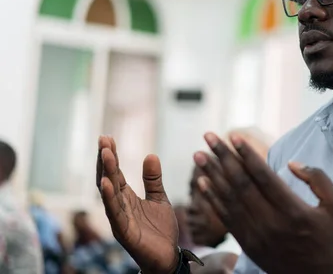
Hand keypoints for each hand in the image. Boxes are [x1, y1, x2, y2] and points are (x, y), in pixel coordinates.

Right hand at [96, 136, 178, 273]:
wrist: (167, 257)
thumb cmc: (160, 230)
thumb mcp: (159, 198)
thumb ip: (153, 179)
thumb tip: (151, 155)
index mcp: (127, 197)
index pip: (117, 173)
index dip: (112, 156)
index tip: (108, 137)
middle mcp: (119, 206)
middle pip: (109, 179)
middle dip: (106, 160)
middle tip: (103, 140)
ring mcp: (119, 218)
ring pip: (109, 193)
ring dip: (106, 173)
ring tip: (105, 154)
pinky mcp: (124, 231)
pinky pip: (115, 212)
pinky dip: (110, 198)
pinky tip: (107, 183)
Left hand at [193, 132, 332, 273]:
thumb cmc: (329, 237)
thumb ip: (318, 179)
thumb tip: (292, 163)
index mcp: (293, 210)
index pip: (263, 176)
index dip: (246, 154)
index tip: (233, 136)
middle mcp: (271, 222)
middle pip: (240, 184)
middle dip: (222, 157)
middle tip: (208, 137)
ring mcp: (256, 235)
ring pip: (229, 199)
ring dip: (212, 174)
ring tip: (199, 155)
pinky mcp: (248, 244)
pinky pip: (226, 218)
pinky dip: (212, 199)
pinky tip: (203, 183)